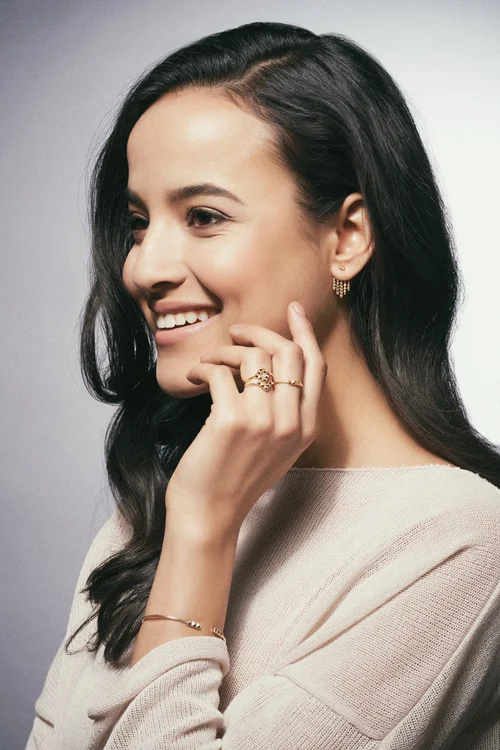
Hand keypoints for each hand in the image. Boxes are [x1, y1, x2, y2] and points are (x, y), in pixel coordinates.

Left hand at [164, 302, 327, 539]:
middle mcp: (291, 422)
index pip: (316, 365)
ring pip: (252, 357)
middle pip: (287, 352)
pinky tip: (194, 378)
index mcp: (306, 427)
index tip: (293, 309)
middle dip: (258, 333)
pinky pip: (220, 372)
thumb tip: (271, 362)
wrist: (210, 513)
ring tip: (209, 365)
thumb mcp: (275, 446)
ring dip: (224, 352)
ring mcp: (263, 421)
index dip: (304, 332)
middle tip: (235, 332)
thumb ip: (284, 410)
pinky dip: (204, 368)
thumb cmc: (235, 477)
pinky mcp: (231, 421)